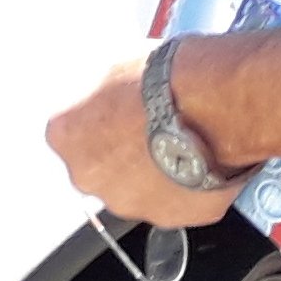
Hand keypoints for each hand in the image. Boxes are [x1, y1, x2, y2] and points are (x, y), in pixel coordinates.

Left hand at [47, 58, 241, 227]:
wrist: (216, 106)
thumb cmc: (165, 79)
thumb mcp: (114, 63)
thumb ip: (101, 86)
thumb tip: (109, 82)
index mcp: (63, 134)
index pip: (70, 131)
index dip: (99, 120)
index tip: (119, 112)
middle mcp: (88, 175)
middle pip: (98, 166)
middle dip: (121, 152)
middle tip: (152, 129)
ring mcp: (128, 201)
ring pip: (135, 189)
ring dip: (152, 172)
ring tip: (182, 144)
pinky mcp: (171, 217)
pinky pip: (175, 203)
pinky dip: (186, 187)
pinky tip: (202, 162)